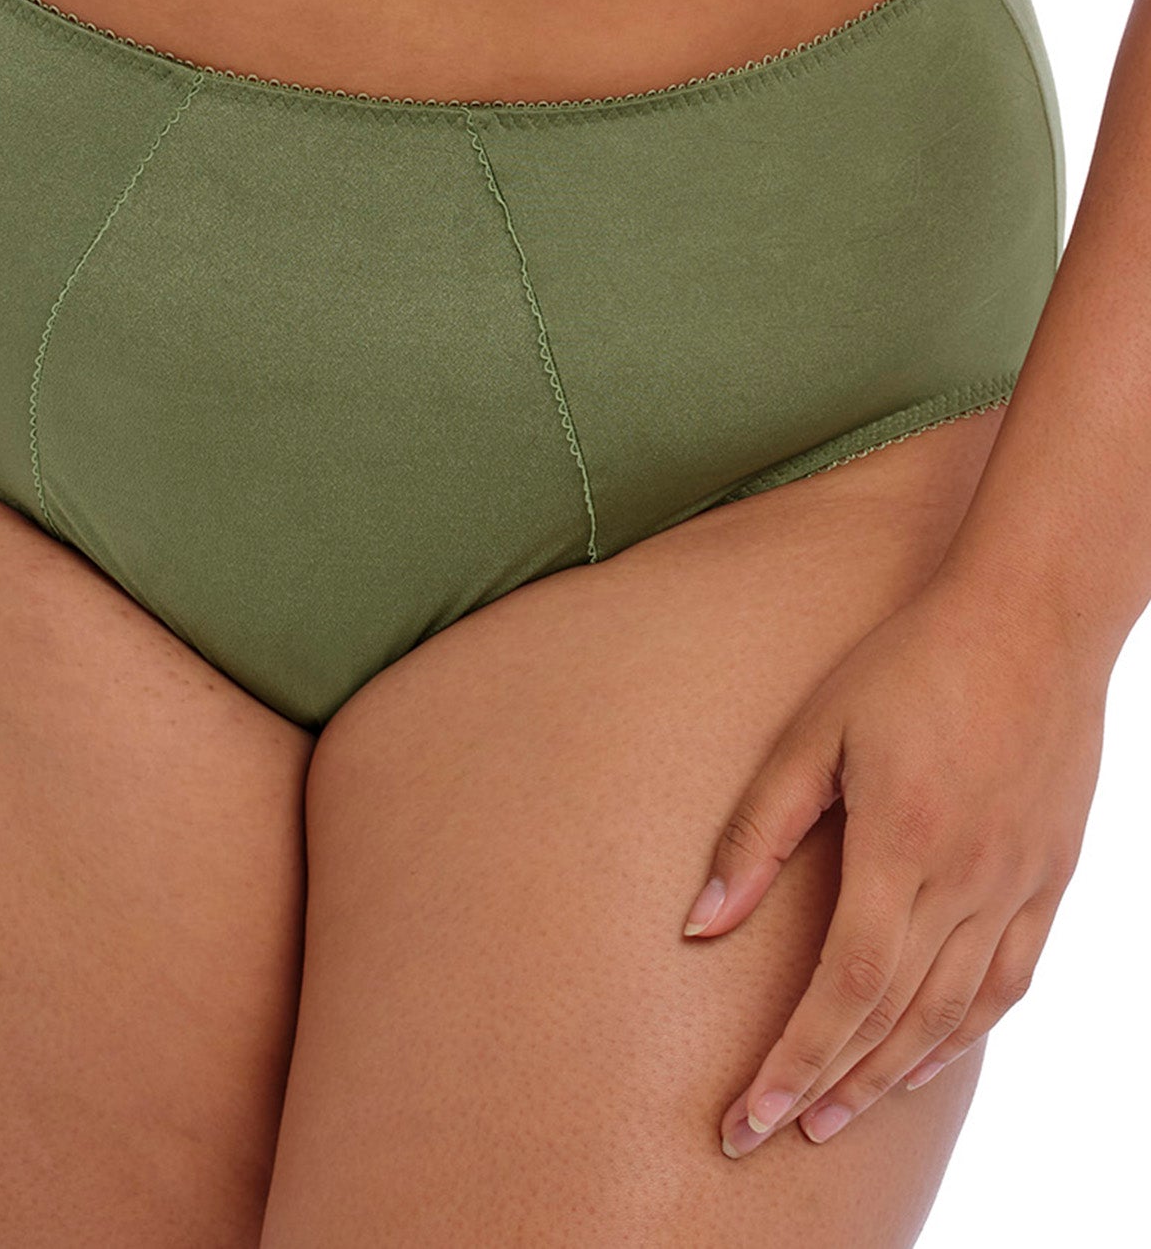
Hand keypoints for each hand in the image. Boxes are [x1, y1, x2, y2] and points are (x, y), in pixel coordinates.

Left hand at [680, 567, 1107, 1156]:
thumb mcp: (813, 733)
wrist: (1029, 619)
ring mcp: (1019, 885)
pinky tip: (926, 1061)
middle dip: (827, 1084)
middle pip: (892, 1017)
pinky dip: (965, 1036)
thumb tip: (700, 925)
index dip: (791, 1060)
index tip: (747, 1114)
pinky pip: (1011, 983)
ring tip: (835, 1115)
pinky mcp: (1051, 877)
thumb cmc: (906, 663)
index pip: (840, 988)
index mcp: (901, 843)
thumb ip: (756, 833)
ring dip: (891, 1075)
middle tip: (774, 1132)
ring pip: (953, 1015)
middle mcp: (967, 880)